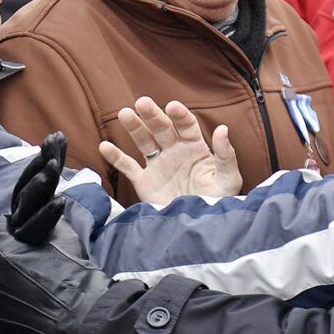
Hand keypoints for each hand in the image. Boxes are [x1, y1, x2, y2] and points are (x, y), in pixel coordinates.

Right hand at [9, 131, 66, 242]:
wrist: (39, 277)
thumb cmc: (44, 238)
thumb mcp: (50, 204)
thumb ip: (51, 178)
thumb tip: (56, 144)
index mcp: (27, 201)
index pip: (36, 173)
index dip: (47, 154)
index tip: (58, 135)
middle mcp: (21, 211)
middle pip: (31, 182)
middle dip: (42, 161)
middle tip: (52, 142)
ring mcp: (20, 227)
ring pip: (29, 202)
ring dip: (41, 182)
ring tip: (53, 166)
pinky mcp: (26, 245)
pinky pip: (36, 229)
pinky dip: (47, 215)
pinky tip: (61, 202)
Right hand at [99, 97, 241, 203]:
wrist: (198, 230)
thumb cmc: (217, 203)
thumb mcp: (228, 180)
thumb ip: (226, 156)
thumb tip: (223, 129)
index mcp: (195, 148)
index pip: (186, 125)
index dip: (179, 115)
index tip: (172, 107)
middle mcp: (175, 152)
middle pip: (161, 128)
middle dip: (153, 115)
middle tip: (142, 103)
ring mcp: (158, 165)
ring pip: (144, 141)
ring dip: (134, 127)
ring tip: (125, 114)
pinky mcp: (144, 182)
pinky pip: (128, 166)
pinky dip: (116, 157)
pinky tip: (105, 146)